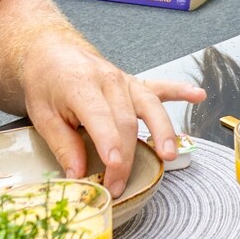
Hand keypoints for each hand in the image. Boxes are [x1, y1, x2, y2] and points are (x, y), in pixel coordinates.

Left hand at [19, 42, 205, 196]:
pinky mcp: (133, 83)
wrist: (50, 50)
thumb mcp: (42, 115)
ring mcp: (124, 81)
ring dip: (162, 131)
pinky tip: (197, 96)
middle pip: (126, 122)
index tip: (113, 170)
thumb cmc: (45, 83)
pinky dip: (180, 91)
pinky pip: (159, 88)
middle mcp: (108, 81)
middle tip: (118, 187)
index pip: (101, 120)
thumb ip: (63, 145)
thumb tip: (78, 175)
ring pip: (149, 107)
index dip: (110, 146)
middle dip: (126, 159)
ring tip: (169, 154)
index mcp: (80, 86)